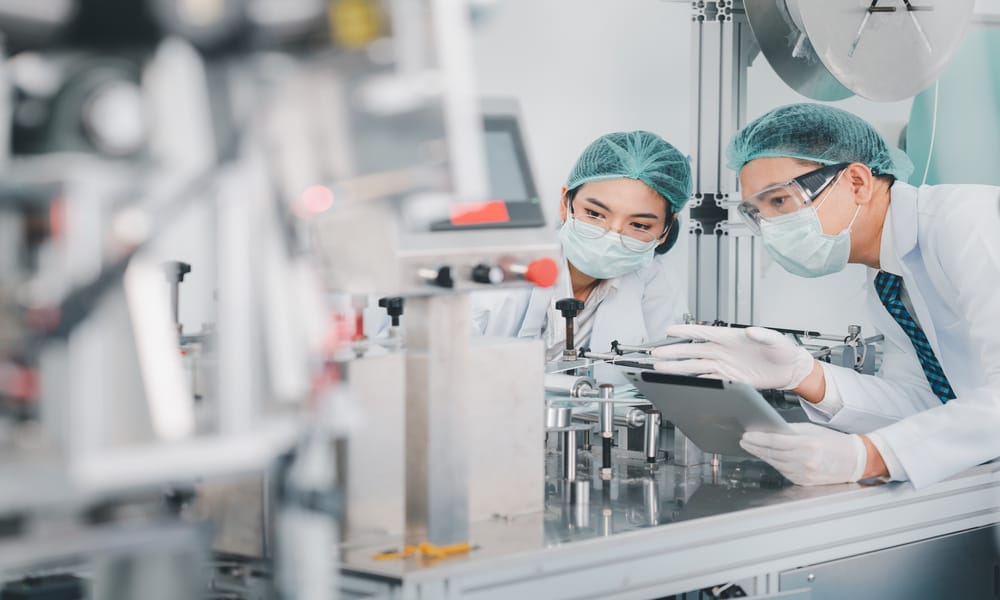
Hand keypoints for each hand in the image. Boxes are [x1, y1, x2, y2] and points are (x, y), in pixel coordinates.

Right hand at [651, 324, 815, 389]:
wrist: (789, 369)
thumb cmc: (783, 350)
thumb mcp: (776, 340)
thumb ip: (764, 335)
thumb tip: (752, 332)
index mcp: (731, 337)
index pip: (703, 333)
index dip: (686, 331)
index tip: (669, 330)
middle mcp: (723, 350)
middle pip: (693, 350)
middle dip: (674, 352)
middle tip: (657, 354)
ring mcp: (724, 365)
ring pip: (696, 366)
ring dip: (678, 367)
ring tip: (661, 368)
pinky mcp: (730, 379)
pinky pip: (708, 379)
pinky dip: (695, 381)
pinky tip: (683, 382)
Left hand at [740, 422, 866, 485]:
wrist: (854, 462)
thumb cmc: (835, 443)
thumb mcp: (812, 430)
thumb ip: (790, 430)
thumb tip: (770, 430)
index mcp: (807, 445)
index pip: (775, 441)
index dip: (758, 438)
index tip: (747, 435)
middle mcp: (804, 461)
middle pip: (772, 453)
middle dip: (755, 447)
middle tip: (744, 441)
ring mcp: (804, 474)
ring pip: (775, 464)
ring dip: (762, 455)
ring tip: (752, 448)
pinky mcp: (804, 482)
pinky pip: (783, 472)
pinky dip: (774, 464)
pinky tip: (768, 457)